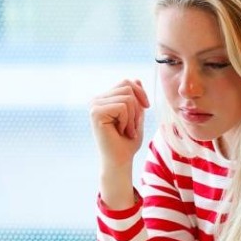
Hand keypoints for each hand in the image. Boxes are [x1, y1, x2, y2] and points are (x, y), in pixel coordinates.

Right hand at [91, 79, 148, 204]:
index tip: (146, 108)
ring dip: (132, 117)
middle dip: (136, 108)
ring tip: (125, 130)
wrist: (120, 161)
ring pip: (127, 97)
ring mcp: (94, 105)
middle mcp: (96, 100)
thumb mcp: (136, 116)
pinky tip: (121, 132)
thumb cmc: (127, 142)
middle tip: (130, 126)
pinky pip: (123, 106)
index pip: (127, 82)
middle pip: (127, 87)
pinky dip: (127, 121)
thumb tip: (136, 79)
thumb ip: (135, 99)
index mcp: (104, 99)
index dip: (140, 93)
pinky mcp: (96, 112)